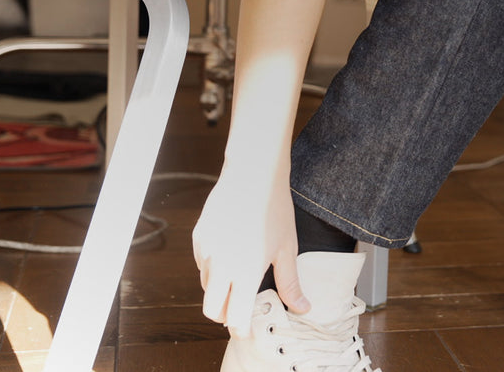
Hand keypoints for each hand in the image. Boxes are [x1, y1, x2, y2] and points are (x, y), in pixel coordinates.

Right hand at [192, 161, 309, 335]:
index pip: (235, 316)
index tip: (247, 330)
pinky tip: (231, 253)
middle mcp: (221, 265)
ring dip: (219, 290)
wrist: (253, 174)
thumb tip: (303, 308)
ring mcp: (207, 250)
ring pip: (206, 285)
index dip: (241, 328)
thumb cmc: (274, 209)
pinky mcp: (199, 236)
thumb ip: (291, 283)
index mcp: (245, 272)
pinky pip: (203, 262)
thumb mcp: (287, 248)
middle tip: (240, 310)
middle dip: (225, 315)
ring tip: (239, 277)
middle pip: (212, 309)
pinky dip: (213, 267)